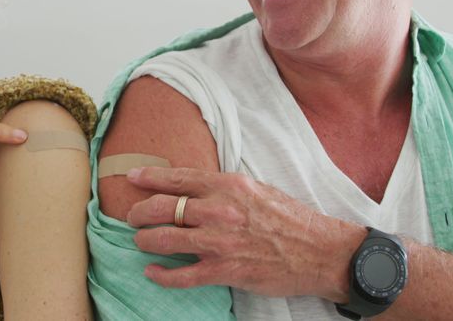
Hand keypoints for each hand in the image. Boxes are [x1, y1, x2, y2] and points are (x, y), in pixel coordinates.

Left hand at [126, 166, 365, 300]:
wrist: (320, 251)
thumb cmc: (291, 219)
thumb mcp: (257, 189)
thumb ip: (225, 189)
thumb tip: (196, 188)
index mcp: (229, 185)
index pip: (178, 177)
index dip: (150, 177)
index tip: (131, 177)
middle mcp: (220, 210)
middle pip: (163, 207)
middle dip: (140, 212)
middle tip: (132, 216)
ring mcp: (220, 242)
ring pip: (165, 238)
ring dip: (145, 239)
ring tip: (140, 240)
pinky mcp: (225, 271)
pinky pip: (182, 275)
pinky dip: (162, 275)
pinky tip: (152, 272)